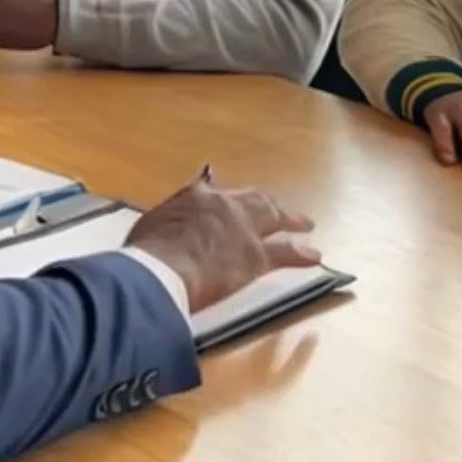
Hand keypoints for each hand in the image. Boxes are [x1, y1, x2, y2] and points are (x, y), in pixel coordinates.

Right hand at [128, 169, 318, 314]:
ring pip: (274, 219)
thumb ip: (165, 221)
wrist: (162, 268)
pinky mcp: (256, 256)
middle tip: (276, 208)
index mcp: (195, 198)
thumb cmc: (146, 253)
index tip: (230, 199)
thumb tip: (165, 225)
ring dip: (291, 220)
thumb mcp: (149, 227)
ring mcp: (244, 230)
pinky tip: (315, 256)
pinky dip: (302, 254)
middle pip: (252, 200)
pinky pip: (286, 253)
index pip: (213, 193)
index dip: (225, 198)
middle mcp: (224, 206)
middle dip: (266, 203)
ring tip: (305, 223)